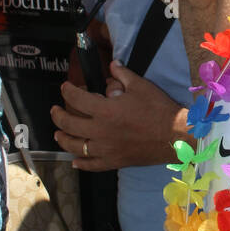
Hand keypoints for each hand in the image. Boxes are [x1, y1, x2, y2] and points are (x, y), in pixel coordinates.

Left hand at [51, 61, 188, 170]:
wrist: (174, 135)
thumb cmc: (158, 109)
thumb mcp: (141, 86)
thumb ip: (123, 75)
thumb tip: (112, 65)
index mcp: (105, 110)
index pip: (77, 99)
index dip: (68, 91)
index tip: (65, 87)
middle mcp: (100, 131)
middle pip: (69, 124)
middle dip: (58, 115)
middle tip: (55, 110)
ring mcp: (105, 149)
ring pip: (75, 147)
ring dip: (63, 139)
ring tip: (58, 134)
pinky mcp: (114, 161)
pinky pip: (92, 165)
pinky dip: (81, 163)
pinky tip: (75, 162)